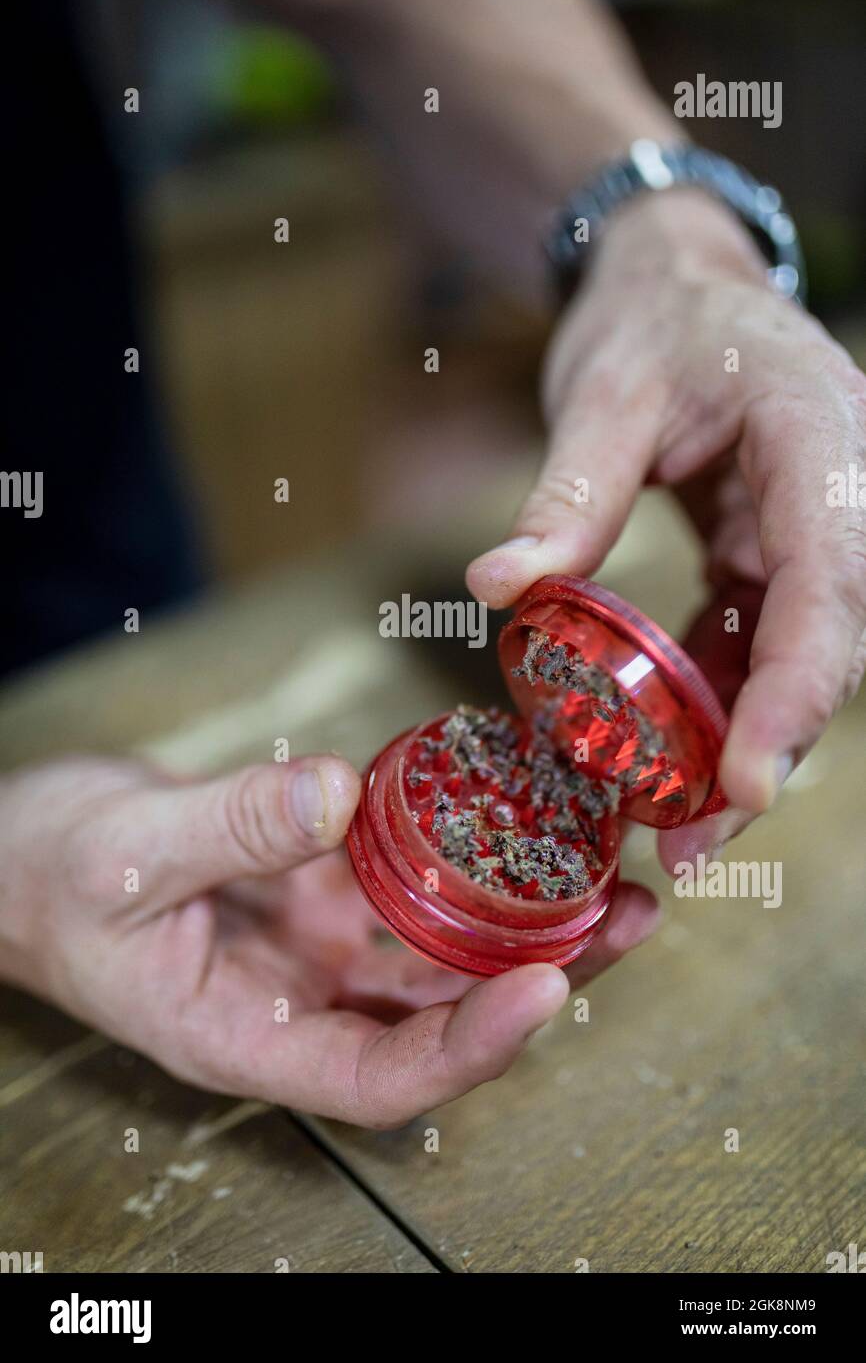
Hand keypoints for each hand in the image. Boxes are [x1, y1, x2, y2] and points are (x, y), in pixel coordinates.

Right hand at [0, 755, 656, 1127]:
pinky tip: (513, 814)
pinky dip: (461, 855)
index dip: (471, 1049)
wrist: (18, 854)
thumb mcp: (126, 854)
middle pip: (437, 1020)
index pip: (379, 1079)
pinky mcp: (318, 887)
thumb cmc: (46, 880)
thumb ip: (231, 828)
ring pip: (437, 951)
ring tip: (607, 873)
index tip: (547, 989)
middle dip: (538, 979)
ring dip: (521, 919)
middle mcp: (298, 1002)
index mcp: (246, 1036)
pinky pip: (403, 880)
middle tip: (623, 919)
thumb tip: (340, 795)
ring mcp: (313, 945)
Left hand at [467, 189, 865, 857]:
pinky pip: (751, 644)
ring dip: (738, 745)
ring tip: (672, 831)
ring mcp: (808, 536)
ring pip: (793, 661)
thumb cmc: (651, 319)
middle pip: (825, 646)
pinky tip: (658, 759)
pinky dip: (709, 703)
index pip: (831, 585)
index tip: (748, 781)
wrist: (673, 287)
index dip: (797, 692)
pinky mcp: (768, 561)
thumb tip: (499, 588)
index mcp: (820, 444)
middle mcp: (837, 501)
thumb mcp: (603, 391)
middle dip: (766, 749)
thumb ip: (569, 495)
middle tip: (691, 843)